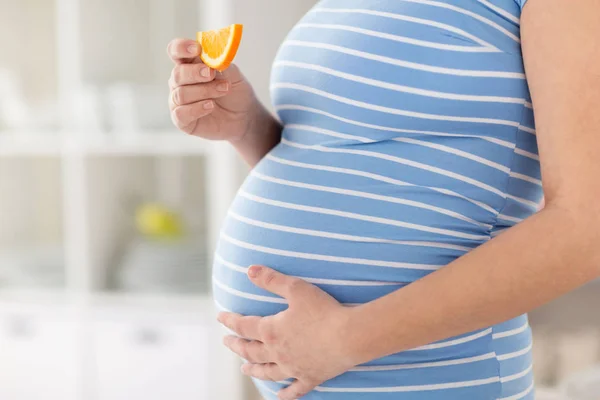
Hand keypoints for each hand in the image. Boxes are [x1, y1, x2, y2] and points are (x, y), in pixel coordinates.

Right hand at [167, 38, 259, 140]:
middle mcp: (180, 82)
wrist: (244, 116)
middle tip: (211, 74)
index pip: (175, 51)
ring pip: (181, 94)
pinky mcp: (182, 120)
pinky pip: (180, 114)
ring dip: (204, 91)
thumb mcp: (233, 74)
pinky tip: (210, 106)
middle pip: (177, 74)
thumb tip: (213, 54)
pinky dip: (196, 109)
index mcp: (189, 64)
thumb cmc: (235, 92)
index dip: (181, 48)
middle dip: (195, 73)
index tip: (196, 49)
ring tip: (223, 90)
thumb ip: (221, 62)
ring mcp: (179, 102)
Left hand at [217, 266, 358, 399]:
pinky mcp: (310, 377)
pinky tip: (279, 396)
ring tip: (244, 369)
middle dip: (237, 346)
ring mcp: (293, 368)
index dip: (230, 321)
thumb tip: (250, 270)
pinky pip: (295, 389)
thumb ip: (272, 280)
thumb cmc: (324, 311)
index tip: (220, 318)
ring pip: (267, 372)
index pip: (244, 326)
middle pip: (251, 351)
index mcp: (271, 330)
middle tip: (227, 342)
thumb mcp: (296, 289)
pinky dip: (285, 394)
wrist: (349, 336)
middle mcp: (277, 352)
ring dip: (254, 370)